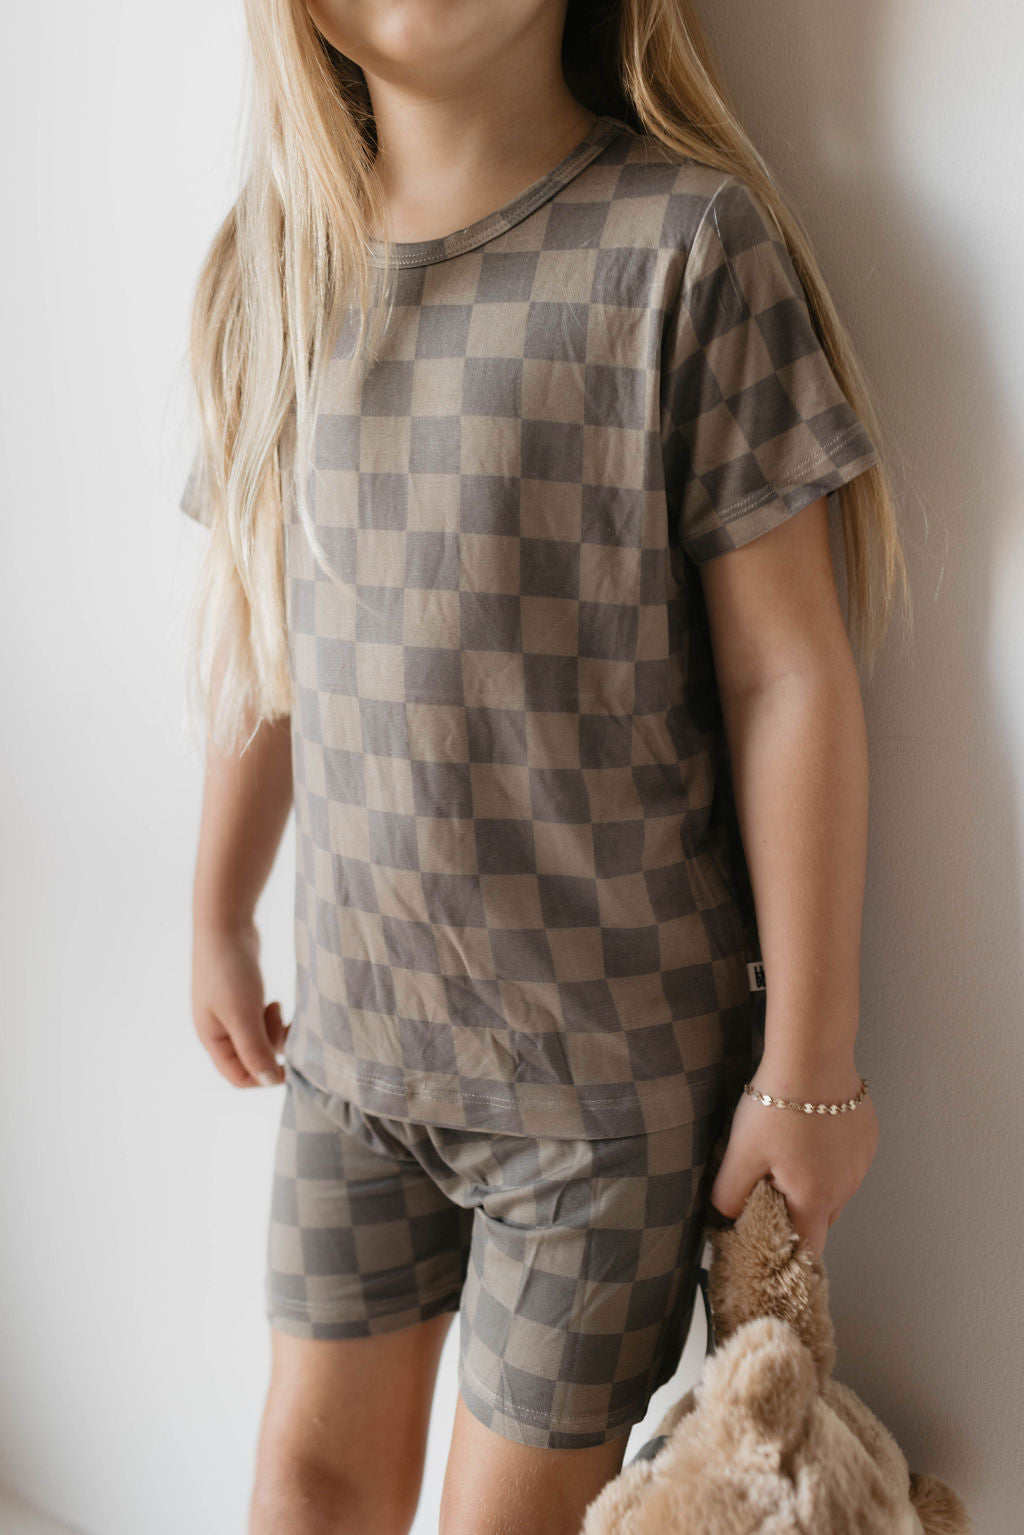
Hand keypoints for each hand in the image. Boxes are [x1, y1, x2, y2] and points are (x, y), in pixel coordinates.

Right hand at [191, 917, 288, 1087]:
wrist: (225, 924)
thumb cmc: (230, 970)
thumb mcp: (243, 1014)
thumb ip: (255, 1050)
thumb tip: (270, 1081)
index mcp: (212, 1038)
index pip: (239, 1077)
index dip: (264, 1077)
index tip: (290, 1062)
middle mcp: (219, 1030)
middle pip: (252, 1059)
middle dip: (271, 1046)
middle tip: (279, 1020)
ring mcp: (230, 1014)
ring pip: (260, 1039)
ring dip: (274, 1030)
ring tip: (275, 1006)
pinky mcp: (243, 998)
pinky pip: (261, 1021)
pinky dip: (272, 1018)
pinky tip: (275, 1002)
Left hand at [708, 1058, 878, 1259]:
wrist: (813, 1055)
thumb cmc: (778, 1106)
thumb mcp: (742, 1153)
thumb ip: (730, 1195)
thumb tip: (726, 1218)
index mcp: (815, 1199)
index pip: (808, 1251)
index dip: (788, 1256)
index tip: (772, 1250)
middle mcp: (846, 1187)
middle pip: (820, 1220)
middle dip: (796, 1215)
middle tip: (769, 1188)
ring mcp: (861, 1162)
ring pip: (835, 1190)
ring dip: (813, 1184)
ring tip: (787, 1153)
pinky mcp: (867, 1138)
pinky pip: (847, 1162)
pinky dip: (828, 1159)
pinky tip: (809, 1131)